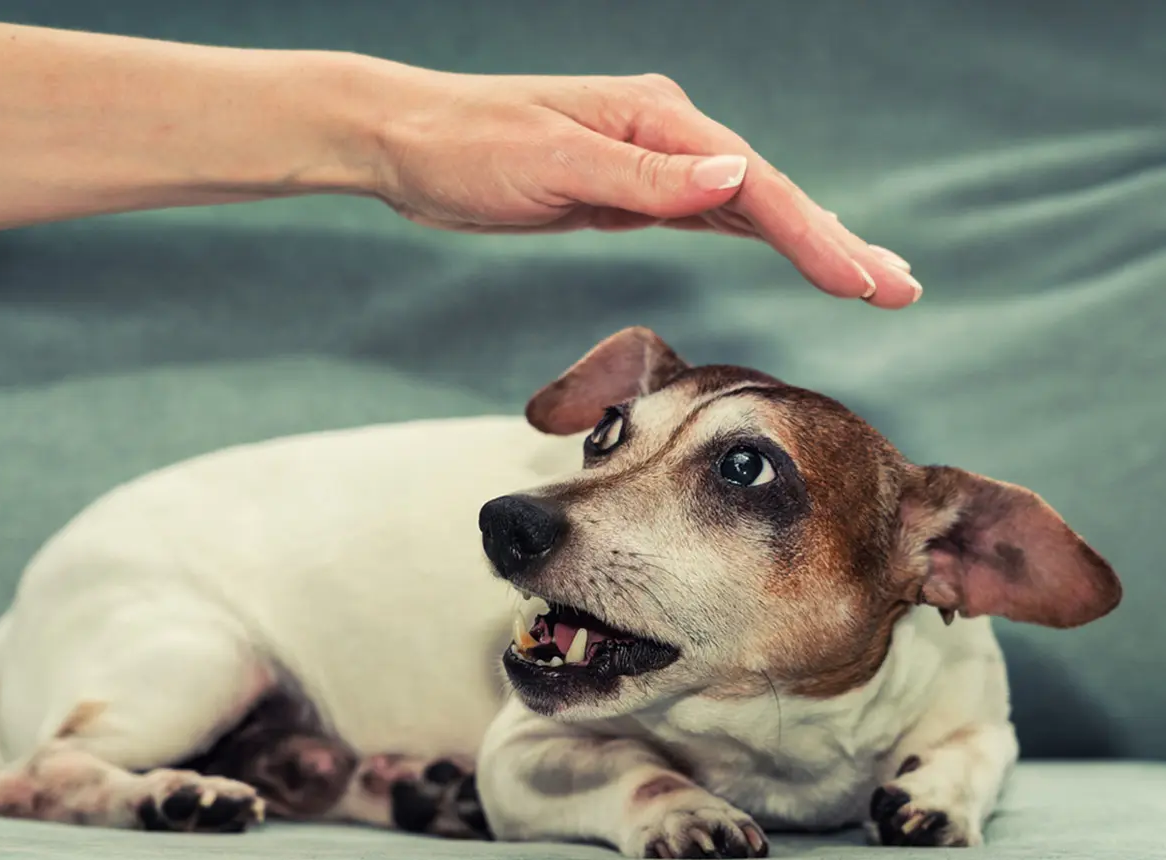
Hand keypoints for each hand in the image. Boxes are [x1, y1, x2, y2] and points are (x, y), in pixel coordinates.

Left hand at [370, 69, 919, 307]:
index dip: (816, 238)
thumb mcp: (554, 162)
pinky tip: (785, 249)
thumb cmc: (468, 149)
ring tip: (866, 276)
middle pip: (769, 194)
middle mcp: (665, 136)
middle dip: (835, 243)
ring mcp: (649, 161)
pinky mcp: (628, 188)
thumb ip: (645, 176)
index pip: (755, 188)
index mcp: (657, 122)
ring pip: (747, 206)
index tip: (866, 282)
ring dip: (807, 240)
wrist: (408, 144)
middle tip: (900, 287)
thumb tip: (736, 178)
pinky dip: (756, 234)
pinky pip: (709, 214)